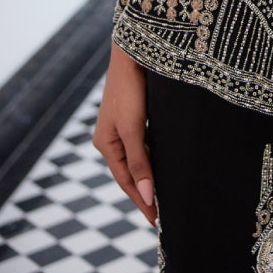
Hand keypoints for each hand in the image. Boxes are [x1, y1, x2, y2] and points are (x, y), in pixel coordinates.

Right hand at [92, 43, 156, 226]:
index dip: (141, 200)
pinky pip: (144, 144)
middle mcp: (112, 137)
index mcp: (106, 144)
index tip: (156, 220)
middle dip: (145, 192)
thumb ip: (140, 162)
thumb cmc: (130, 89)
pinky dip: (153, 157)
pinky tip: (164, 163)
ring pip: (138, 158)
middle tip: (163, 213)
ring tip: (165, 194)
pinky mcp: (135, 114)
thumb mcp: (133, 128)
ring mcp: (123, 126)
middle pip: (130, 172)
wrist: (135, 51)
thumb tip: (147, 197)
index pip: (126, 181)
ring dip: (150, 175)